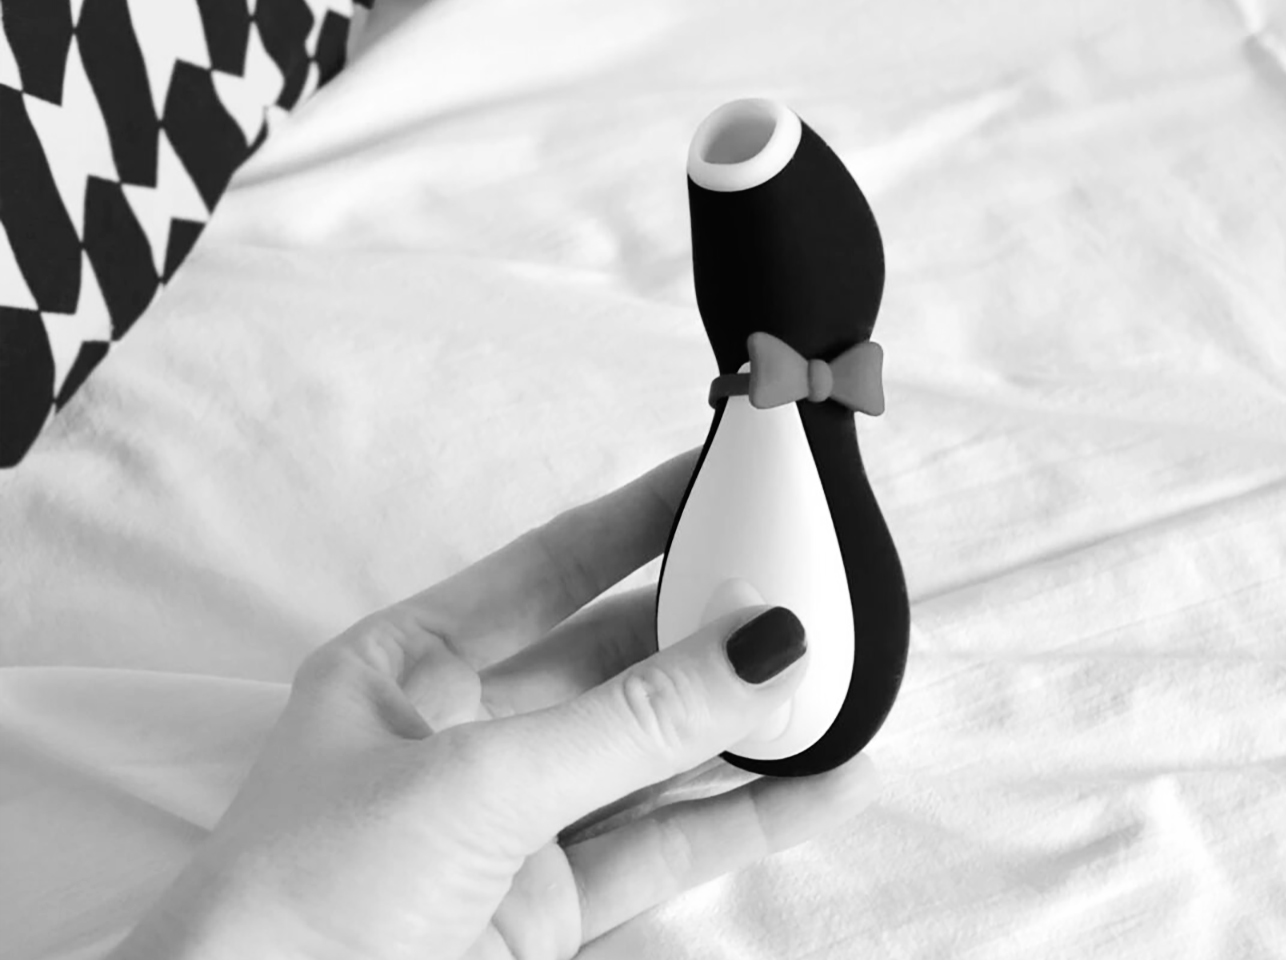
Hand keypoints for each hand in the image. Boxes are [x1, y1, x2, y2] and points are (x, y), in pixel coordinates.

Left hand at [109, 450, 879, 959]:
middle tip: (800, 585)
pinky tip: (818, 789)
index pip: (547, 567)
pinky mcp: (549, 906)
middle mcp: (463, 733)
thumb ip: (630, 721)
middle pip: (609, 660)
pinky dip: (741, 822)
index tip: (720, 475)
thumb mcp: (479, 782)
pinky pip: (661, 848)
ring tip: (834, 684)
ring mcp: (510, 823)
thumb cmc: (317, 893)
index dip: (636, 520)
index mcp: (408, 666)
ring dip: (737, 727)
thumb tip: (759, 644)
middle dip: (703, 627)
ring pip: (646, 756)